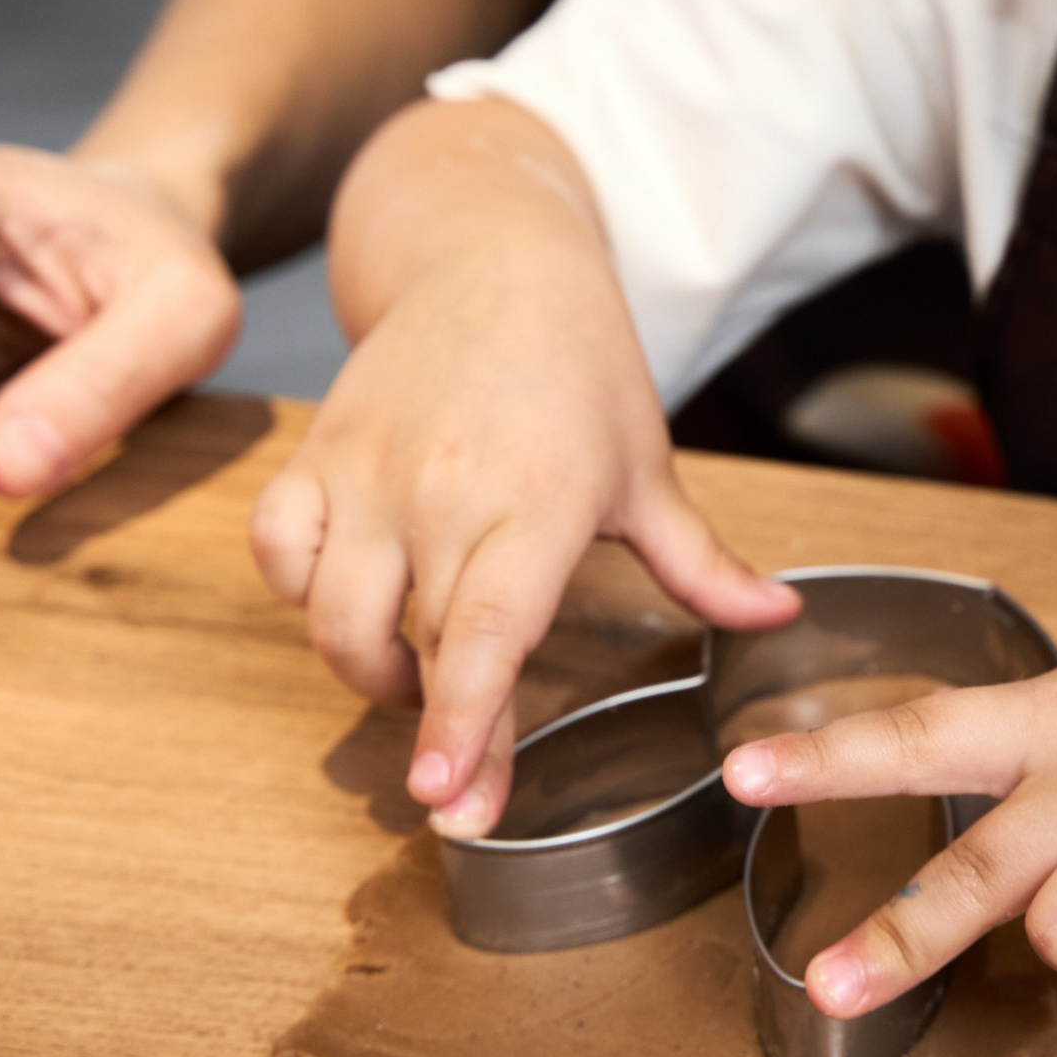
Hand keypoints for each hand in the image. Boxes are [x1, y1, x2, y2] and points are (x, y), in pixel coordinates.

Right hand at [249, 194, 797, 837]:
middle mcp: (441, 491)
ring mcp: (368, 472)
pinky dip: (299, 591)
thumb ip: (704, 563)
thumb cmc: (581, 367)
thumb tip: (780, 617)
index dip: (465, 720)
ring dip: (367, 670)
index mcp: (536, 501)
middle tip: (455, 787)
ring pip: (332, 612)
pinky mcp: (315, 454)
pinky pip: (275, 550)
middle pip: (410, 642)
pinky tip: (354, 597)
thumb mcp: (649, 467)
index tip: (448, 797)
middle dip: (427, 733)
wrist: (492, 259)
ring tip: (419, 675)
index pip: (489, 631)